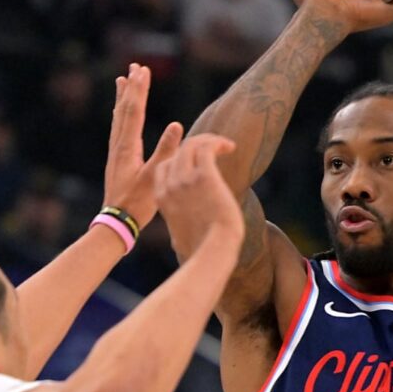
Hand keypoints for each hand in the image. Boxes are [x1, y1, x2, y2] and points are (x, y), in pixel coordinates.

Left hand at [102, 63, 183, 228]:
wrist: (116, 223)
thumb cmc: (137, 204)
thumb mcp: (156, 177)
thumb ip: (166, 151)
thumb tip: (176, 125)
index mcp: (128, 148)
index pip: (134, 112)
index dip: (139, 90)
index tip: (142, 70)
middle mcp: (119, 146)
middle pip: (124, 110)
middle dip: (131, 87)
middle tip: (134, 67)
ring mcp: (116, 152)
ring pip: (118, 118)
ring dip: (122, 98)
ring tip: (122, 80)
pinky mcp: (117, 160)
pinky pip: (118, 129)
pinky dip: (120, 115)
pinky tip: (120, 114)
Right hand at [155, 134, 242, 259]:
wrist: (212, 251)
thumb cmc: (200, 250)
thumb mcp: (178, 238)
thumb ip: (177, 229)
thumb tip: (178, 242)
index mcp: (162, 198)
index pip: (164, 166)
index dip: (181, 159)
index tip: (198, 160)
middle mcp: (170, 185)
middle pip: (178, 152)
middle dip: (197, 145)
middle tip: (215, 148)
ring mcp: (185, 179)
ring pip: (192, 145)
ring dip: (209, 140)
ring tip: (225, 145)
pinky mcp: (204, 176)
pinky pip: (206, 148)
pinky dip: (218, 143)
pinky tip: (230, 147)